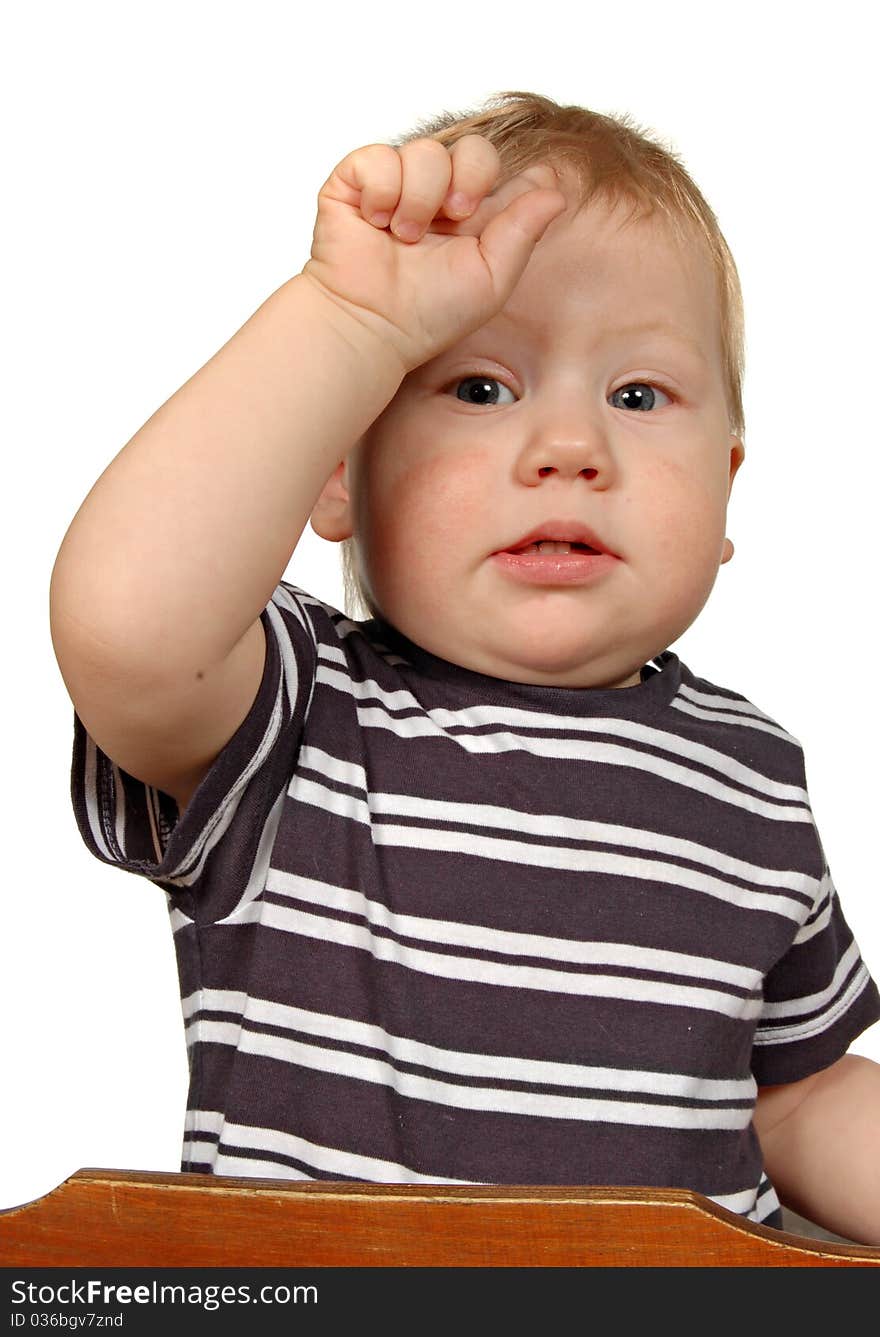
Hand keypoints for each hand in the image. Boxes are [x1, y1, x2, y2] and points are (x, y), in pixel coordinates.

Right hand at [301, 135, 567, 372]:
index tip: (493, 210)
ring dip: (420, 196)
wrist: (372, 325)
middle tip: (456, 217)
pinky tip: (377, 222)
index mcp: (473, 216)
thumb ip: (524, 231)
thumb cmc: (428, 314)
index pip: (501, 171)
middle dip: (471, 177)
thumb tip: (557, 190)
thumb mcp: (492, 278)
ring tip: (406, 237)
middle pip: (473, 148)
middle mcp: (438, 195)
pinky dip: (382, 190)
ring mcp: (397, 185)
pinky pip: (379, 156)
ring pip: (426, 151)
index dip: (504, 178)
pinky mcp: (356, 182)